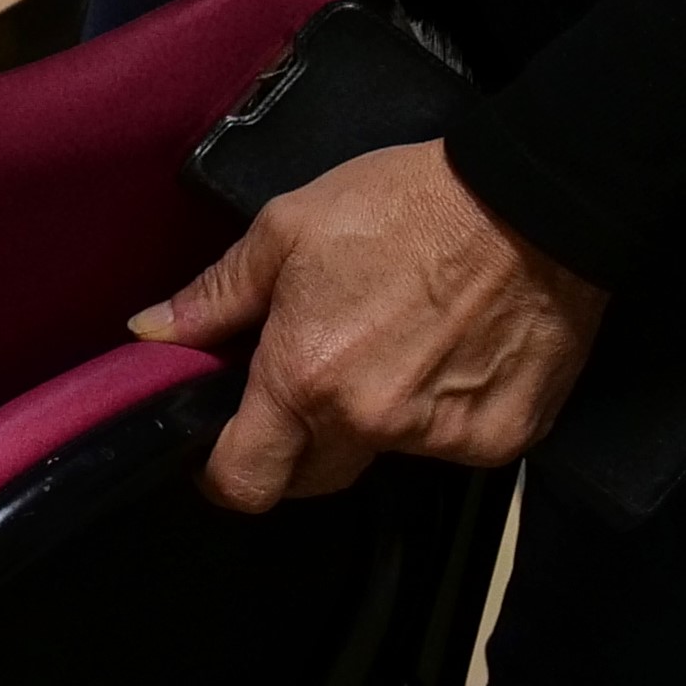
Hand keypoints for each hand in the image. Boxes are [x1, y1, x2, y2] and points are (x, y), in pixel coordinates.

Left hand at [134, 136, 608, 513]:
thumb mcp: (288, 229)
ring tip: (392, 347)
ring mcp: (442, 439)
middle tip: (308, 380)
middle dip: (295, 445)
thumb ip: (216, 295)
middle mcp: (370, 424)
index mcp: (305, 378)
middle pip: (311, 478)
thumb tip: (150, 332)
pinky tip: (449, 355)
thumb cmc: (407, 206)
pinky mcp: (501, 439)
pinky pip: (449, 446)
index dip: (222, 475)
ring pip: (381, 457)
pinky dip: (440, 415)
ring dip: (372, 423)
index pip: (244, 481)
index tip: (220, 453)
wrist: (535, 204)